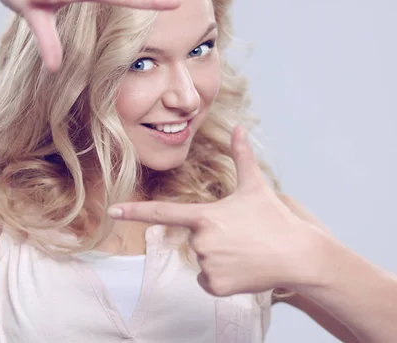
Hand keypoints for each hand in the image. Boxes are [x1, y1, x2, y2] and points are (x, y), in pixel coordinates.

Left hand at [108, 126, 319, 296]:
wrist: (300, 256)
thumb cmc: (274, 219)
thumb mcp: (255, 186)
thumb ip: (242, 156)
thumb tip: (240, 127)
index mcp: (205, 216)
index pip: (161, 213)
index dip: (134, 212)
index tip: (112, 211)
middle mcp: (201, 241)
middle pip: (193, 240)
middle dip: (211, 238)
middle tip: (240, 236)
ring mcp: (208, 265)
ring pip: (201, 262)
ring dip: (217, 257)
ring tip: (244, 252)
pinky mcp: (218, 286)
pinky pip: (208, 281)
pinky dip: (221, 277)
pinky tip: (242, 268)